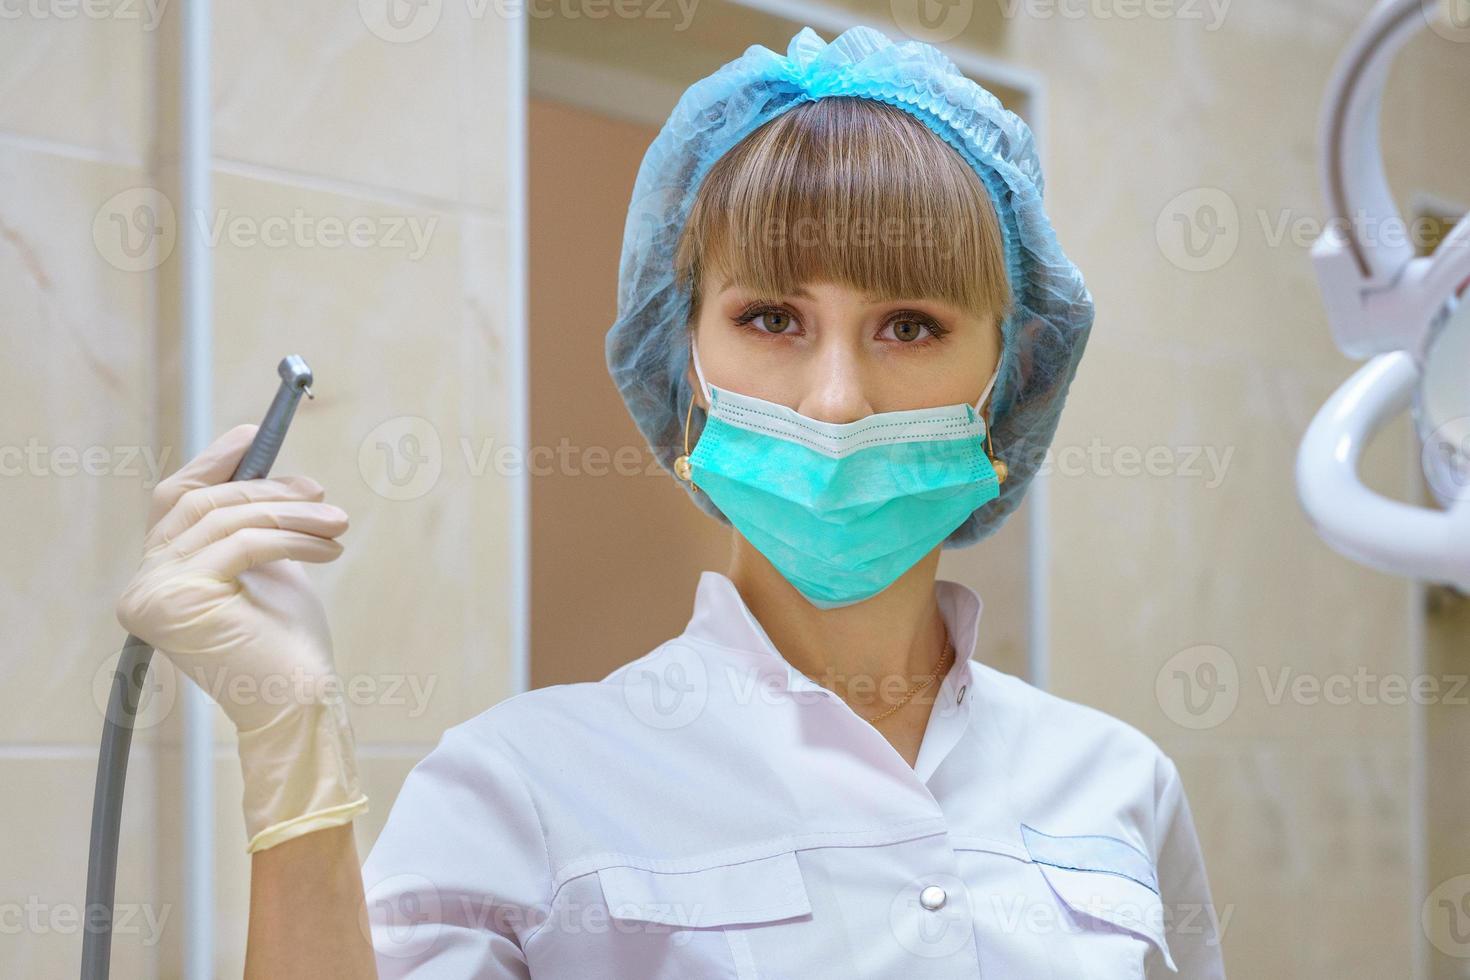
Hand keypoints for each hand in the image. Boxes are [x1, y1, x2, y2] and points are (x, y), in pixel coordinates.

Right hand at [115, 422, 368, 851]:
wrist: (298, 703)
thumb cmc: (286, 645)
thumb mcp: (267, 570)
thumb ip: (253, 527)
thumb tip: (267, 472)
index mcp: (157, 578)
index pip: (176, 501)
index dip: (213, 463)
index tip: (254, 437)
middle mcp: (143, 586)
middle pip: (203, 503)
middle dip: (268, 489)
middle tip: (321, 492)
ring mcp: (154, 593)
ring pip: (228, 519)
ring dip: (293, 514)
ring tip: (337, 523)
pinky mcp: (179, 597)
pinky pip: (244, 543)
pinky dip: (293, 537)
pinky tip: (328, 547)